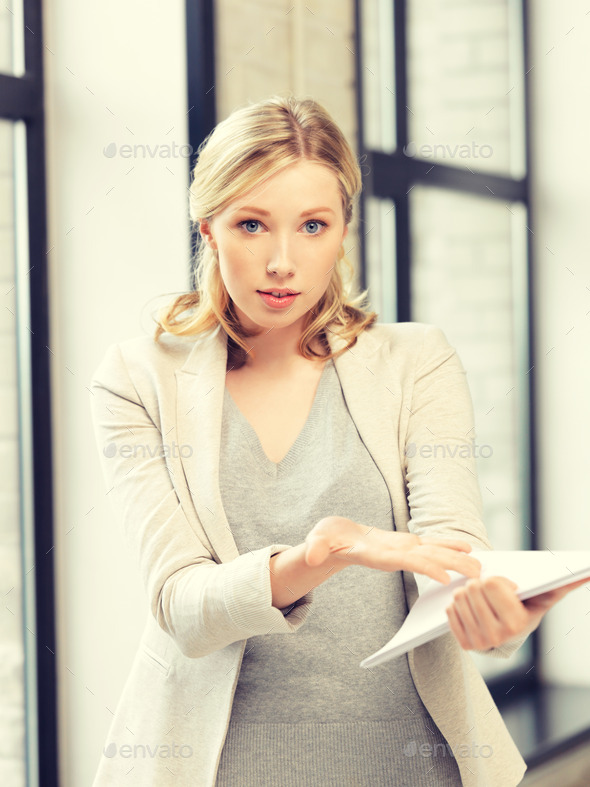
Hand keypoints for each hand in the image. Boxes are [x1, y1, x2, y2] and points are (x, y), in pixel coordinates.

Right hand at [304, 516, 481, 583]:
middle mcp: (393, 555)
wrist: (332, 543)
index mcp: (376, 556)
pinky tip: (466, 546)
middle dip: (452, 566)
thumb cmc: (323, 542)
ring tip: (481, 564)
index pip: (404, 563)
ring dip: (457, 558)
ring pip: (433, 553)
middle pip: (427, 560)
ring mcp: (400, 550)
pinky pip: (429, 544)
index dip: (425, 567)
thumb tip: (311, 556)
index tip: (446, 577)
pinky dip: (448, 544)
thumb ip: (315, 549)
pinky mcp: (403, 543)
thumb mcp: (315, 543)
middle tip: (479, 575)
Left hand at [445, 575, 589, 650]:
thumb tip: (587, 571)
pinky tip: (472, 610)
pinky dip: (458, 606)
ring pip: (459, 597)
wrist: (509, 632)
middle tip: (489, 593)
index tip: (506, 588)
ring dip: (468, 594)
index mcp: (517, 623)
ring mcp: (480, 642)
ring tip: (482, 601)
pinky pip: (450, 610)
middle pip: (472, 588)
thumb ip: (565, 582)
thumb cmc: (527, 607)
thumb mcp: (545, 595)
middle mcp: (498, 636)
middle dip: (480, 584)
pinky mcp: (465, 644)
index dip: (497, 579)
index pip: (491, 583)